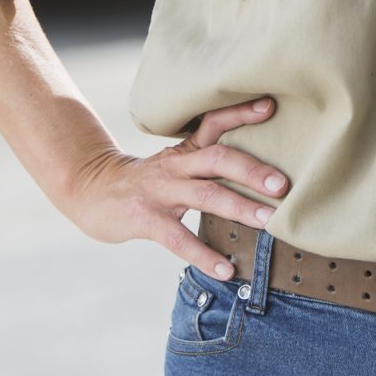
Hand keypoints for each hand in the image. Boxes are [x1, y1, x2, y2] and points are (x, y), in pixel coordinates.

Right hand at [60, 95, 290, 280]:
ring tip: (269, 223)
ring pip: (205, 195)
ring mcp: (160, 192)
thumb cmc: (148, 181)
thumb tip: (264, 171)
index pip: (214, 121)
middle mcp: (176, 165)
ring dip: (240, 208)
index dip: (241, 113)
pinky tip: (226, 270)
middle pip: (219, 158)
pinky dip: (204, 255)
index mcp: (186, 150)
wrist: (91, 193)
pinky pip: (178, 238)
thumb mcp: (176, 162)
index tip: (271, 106)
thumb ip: (210, 161)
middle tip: (284, 185)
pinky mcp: (145, 219)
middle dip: (253, 170)